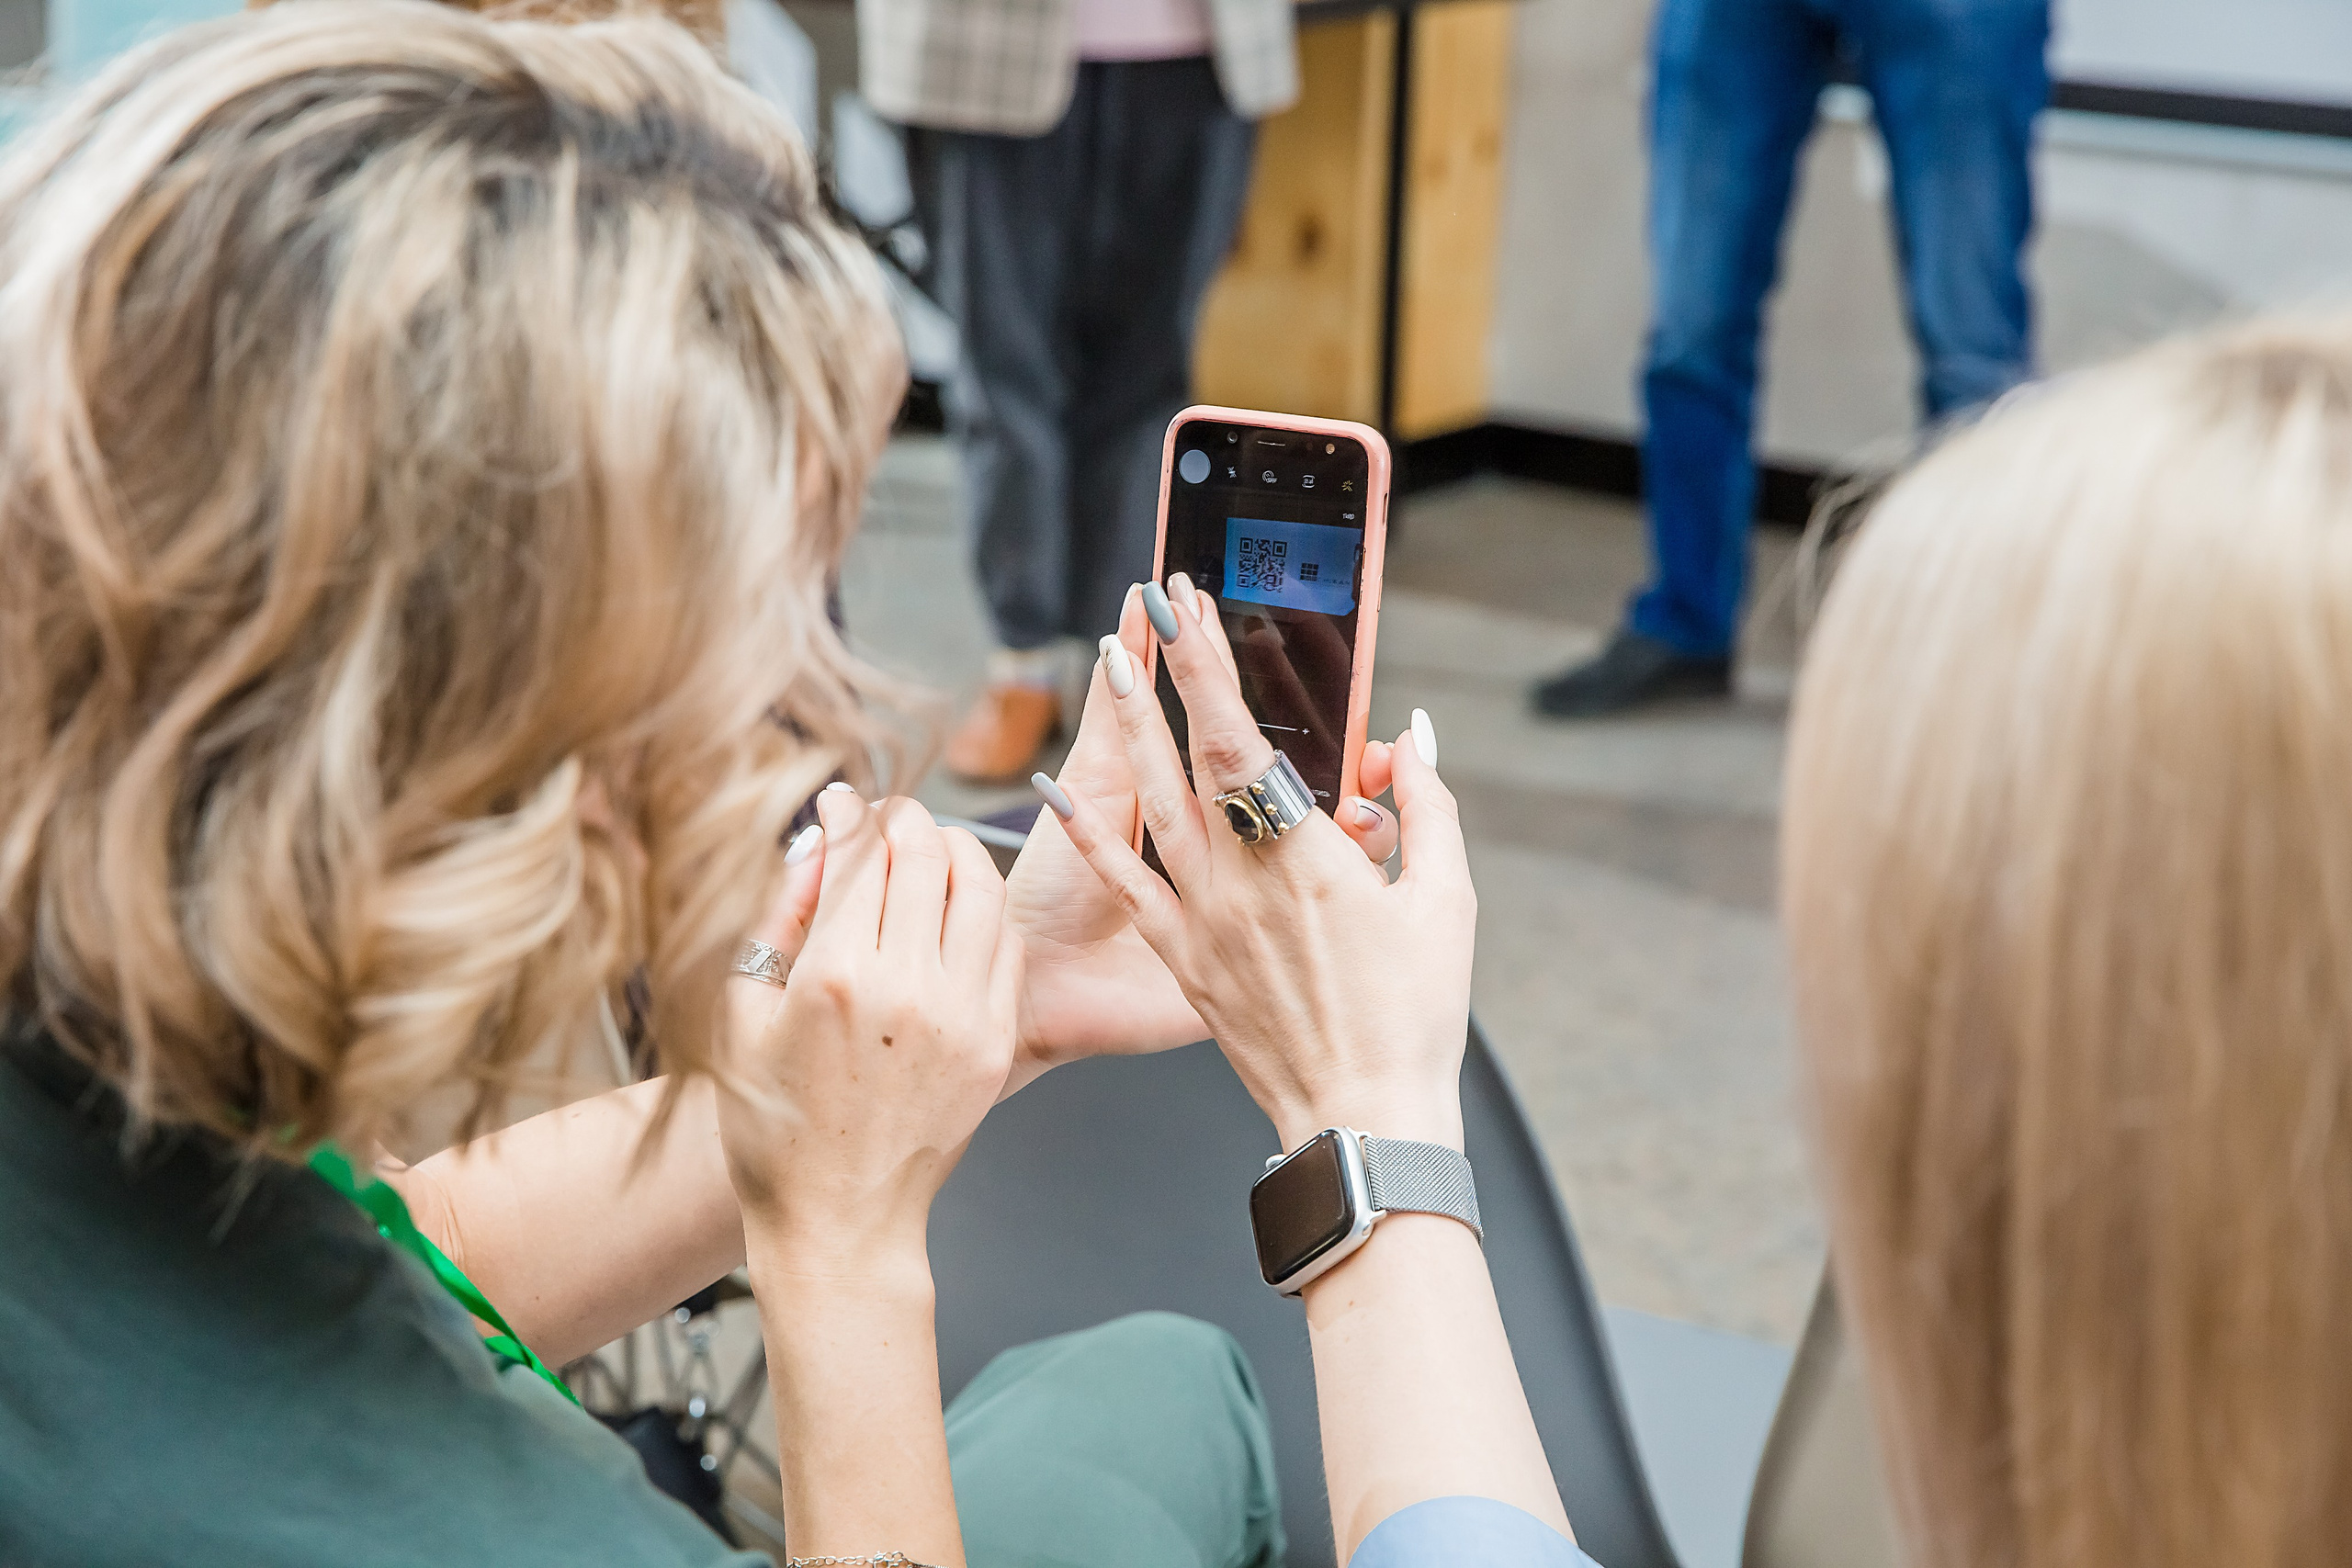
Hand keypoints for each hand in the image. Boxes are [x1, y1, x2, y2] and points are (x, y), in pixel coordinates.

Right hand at [716, 789, 1021, 1272]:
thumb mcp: (741, 1015)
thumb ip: (778, 915)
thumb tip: (819, 841)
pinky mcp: (995, 1040)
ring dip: (954, 850)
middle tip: (883, 819)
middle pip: (926, 852)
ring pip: (981, 884)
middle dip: (903, 818)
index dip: (848, 811)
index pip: (860, 851)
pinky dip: (983, 908)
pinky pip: (1005, 941)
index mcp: (835, 978)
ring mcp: (963, 1015)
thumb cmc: (773, 1125)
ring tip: (925, 851)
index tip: (838, 802)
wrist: (839, 1220)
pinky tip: (954, 910)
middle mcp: (908, 988)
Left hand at [1003, 580, 1400, 1092]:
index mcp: (1307, 856)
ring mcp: (1203, 919)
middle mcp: (1242, 878)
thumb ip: (1425, 808)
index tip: (1189, 607)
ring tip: (1113, 666)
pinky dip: (1087, 833)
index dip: (1209, 666)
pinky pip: (1128, 883)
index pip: (1242, 735)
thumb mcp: (1444, 901)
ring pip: (1151, 805)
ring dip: (1131, 730)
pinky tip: (1053, 789)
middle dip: (1173, 673)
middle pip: (1192, 753)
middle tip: (1157, 607)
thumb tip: (1410, 739)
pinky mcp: (1184, 960)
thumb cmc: (1414, 1014)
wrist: (1365, 1117)